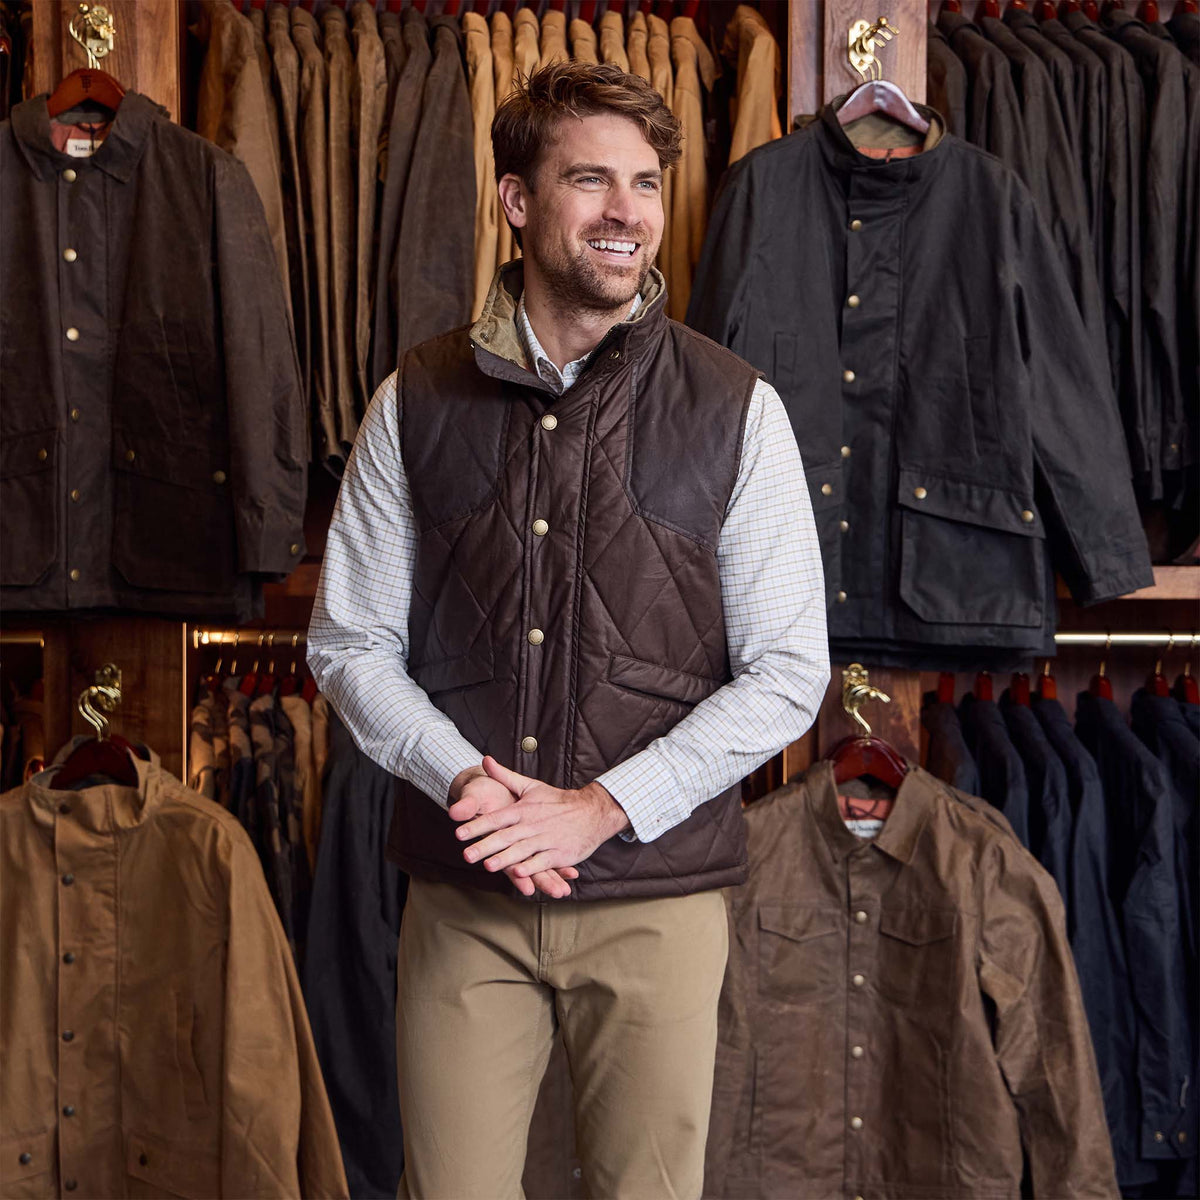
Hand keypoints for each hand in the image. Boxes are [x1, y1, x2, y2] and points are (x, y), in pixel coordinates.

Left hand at [453, 757, 631, 879]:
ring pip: (523, 850)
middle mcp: (532, 824)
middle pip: (506, 836)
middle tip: (466, 855)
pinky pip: (543, 862)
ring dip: (506, 859)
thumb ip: (505, 776)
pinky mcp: (559, 853)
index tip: (458, 833)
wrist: (592, 811)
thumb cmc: (557, 801)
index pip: (496, 818)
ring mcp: (546, 839)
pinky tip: (521, 874)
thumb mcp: (531, 786)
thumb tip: (485, 760)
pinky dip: (532, 868)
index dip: (477, 825)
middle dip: (485, 846)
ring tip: (489, 866)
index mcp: (523, 809)